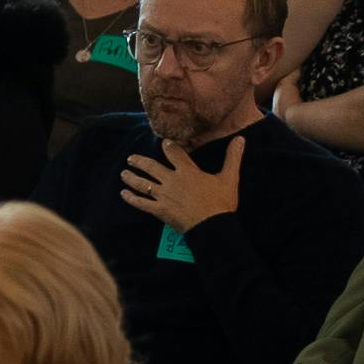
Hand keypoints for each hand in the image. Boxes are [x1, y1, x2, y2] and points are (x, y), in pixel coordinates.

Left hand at [119, 140, 240, 234]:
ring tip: (123, 173)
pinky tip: (123, 194)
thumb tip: (240, 138)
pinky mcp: (158, 210)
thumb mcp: (229, 177)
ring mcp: (163, 195)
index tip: (163, 143)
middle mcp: (171, 180)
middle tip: (130, 158)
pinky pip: (141, 203)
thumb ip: (233, 157)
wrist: (212, 225)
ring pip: (142, 184)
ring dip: (131, 178)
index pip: (174, 153)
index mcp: (187, 171)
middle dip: (139, 162)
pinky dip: (131, 198)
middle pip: (151, 167)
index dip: (168, 146)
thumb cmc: (221, 202)